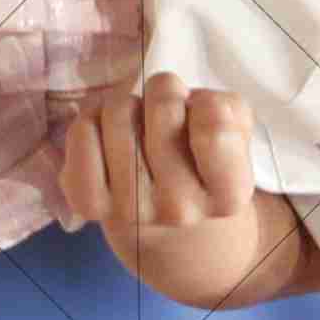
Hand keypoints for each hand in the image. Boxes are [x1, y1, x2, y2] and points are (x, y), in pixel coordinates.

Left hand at [54, 75, 283, 308]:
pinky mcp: (91, 204)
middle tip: (165, 117)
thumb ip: (228, 111)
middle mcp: (180, 210)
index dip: (205, 103)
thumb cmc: (203, 164)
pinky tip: (106, 134)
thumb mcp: (237, 137)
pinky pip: (82, 134)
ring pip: (119, 111)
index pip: (215, 124)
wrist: (168, 225)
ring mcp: (132, 210)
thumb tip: (184, 104)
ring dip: (128, 104)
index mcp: (228, 195)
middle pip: (163, 106)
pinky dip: (90, 119)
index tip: (201, 119)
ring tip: (138, 125)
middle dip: (164, 94)